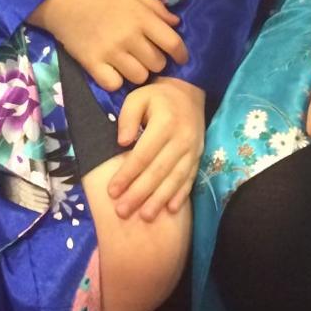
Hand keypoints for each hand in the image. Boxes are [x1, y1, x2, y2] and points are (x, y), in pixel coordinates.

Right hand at [29, 0, 187, 90]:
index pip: (173, 44)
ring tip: (130, 63)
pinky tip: (113, 70)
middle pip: (158, 64)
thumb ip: (155, 8)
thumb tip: (176, 24)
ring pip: (139, 77)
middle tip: (146, 55)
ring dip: (138, 72)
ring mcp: (111, 52)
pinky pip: (115, 85)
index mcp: (142, 17)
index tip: (180, 58)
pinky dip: (116, 80)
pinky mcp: (92, 64)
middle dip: (156, 61)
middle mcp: (129, 37)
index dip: (181, 54)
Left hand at [108, 76, 205, 220]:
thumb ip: (128, 117)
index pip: (143, 154)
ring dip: (159, 200)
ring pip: (175, 179)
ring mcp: (193, 150)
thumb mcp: (138, 97)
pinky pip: (190, 179)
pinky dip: (180, 196)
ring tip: (144, 216)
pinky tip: (170, 210)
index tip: (112, 191)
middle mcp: (182, 138)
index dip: (127, 174)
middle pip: (158, 171)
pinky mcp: (198, 157)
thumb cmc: (157, 97)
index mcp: (165, 123)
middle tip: (122, 211)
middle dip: (139, 193)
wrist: (188, 94)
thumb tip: (123, 142)